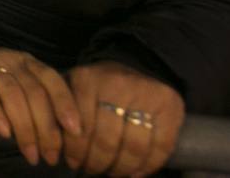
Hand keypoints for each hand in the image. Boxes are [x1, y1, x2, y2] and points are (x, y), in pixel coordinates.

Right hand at [0, 39, 79, 167]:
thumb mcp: (21, 79)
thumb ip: (39, 99)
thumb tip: (62, 135)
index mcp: (30, 63)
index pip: (52, 80)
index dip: (65, 104)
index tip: (75, 131)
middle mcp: (12, 61)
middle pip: (34, 93)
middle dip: (46, 128)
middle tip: (50, 155)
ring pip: (12, 94)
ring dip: (24, 127)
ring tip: (30, 152)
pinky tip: (4, 132)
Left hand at [63, 61, 183, 176]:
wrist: (138, 62)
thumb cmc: (100, 83)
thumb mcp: (76, 86)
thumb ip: (65, 112)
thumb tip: (59, 150)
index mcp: (88, 81)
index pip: (80, 128)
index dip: (76, 152)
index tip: (74, 162)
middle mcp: (118, 86)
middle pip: (107, 141)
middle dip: (98, 163)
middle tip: (93, 169)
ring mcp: (147, 96)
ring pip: (134, 148)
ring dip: (122, 168)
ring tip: (113, 173)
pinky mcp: (170, 107)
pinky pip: (161, 147)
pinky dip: (148, 166)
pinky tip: (136, 173)